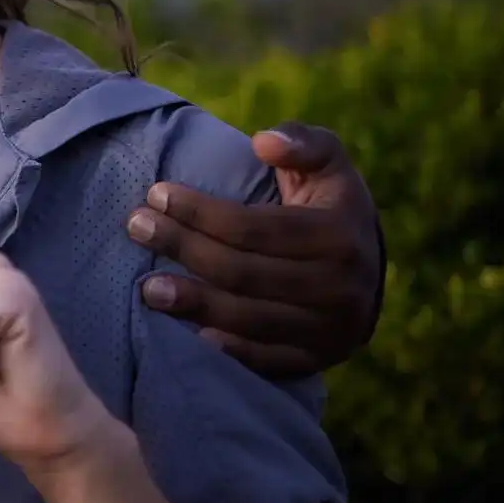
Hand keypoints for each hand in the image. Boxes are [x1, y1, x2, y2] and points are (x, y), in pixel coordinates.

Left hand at [126, 122, 382, 376]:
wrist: (367, 271)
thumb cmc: (330, 205)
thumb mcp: (328, 163)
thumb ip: (303, 143)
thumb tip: (263, 142)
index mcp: (339, 235)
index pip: (253, 227)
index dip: (200, 212)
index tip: (156, 193)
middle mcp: (340, 288)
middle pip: (243, 272)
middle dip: (183, 248)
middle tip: (136, 227)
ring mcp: (331, 330)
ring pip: (249, 319)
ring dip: (193, 304)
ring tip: (145, 288)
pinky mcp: (319, 359)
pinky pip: (268, 360)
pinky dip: (229, 350)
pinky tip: (191, 337)